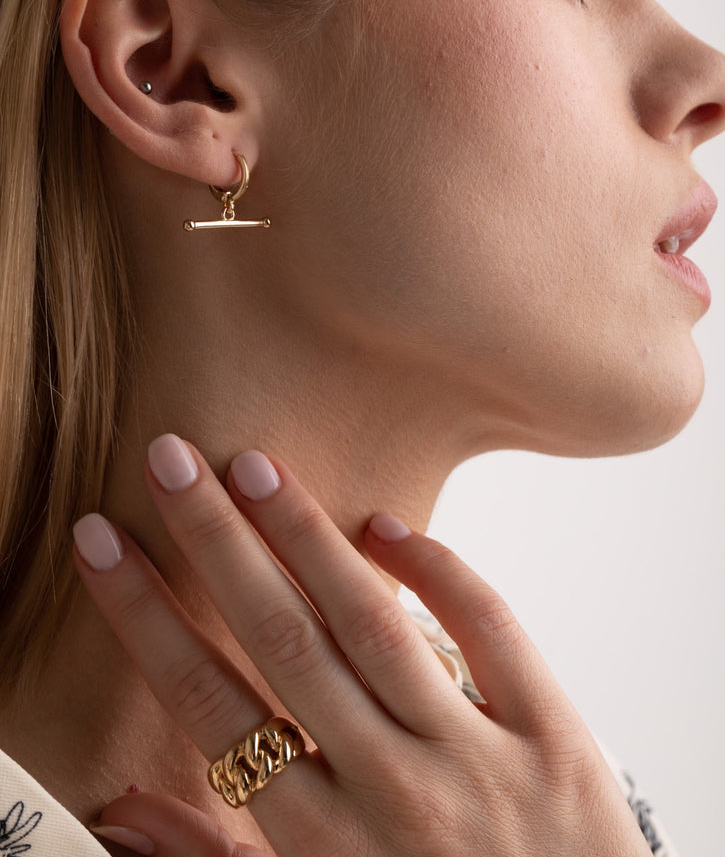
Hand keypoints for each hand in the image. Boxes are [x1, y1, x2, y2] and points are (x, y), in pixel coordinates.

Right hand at [73, 436, 650, 856]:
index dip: (146, 617)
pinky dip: (437, 570)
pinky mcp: (554, 737)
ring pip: (374, 623)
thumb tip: (125, 811)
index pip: (209, 705)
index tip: (104, 543)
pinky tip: (386, 526)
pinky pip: (489, 632)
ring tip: (255, 467)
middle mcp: (393, 794)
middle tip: (172, 460)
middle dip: (215, 543)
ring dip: (307, 536)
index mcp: (321, 847)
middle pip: (283, 641)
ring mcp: (478, 760)